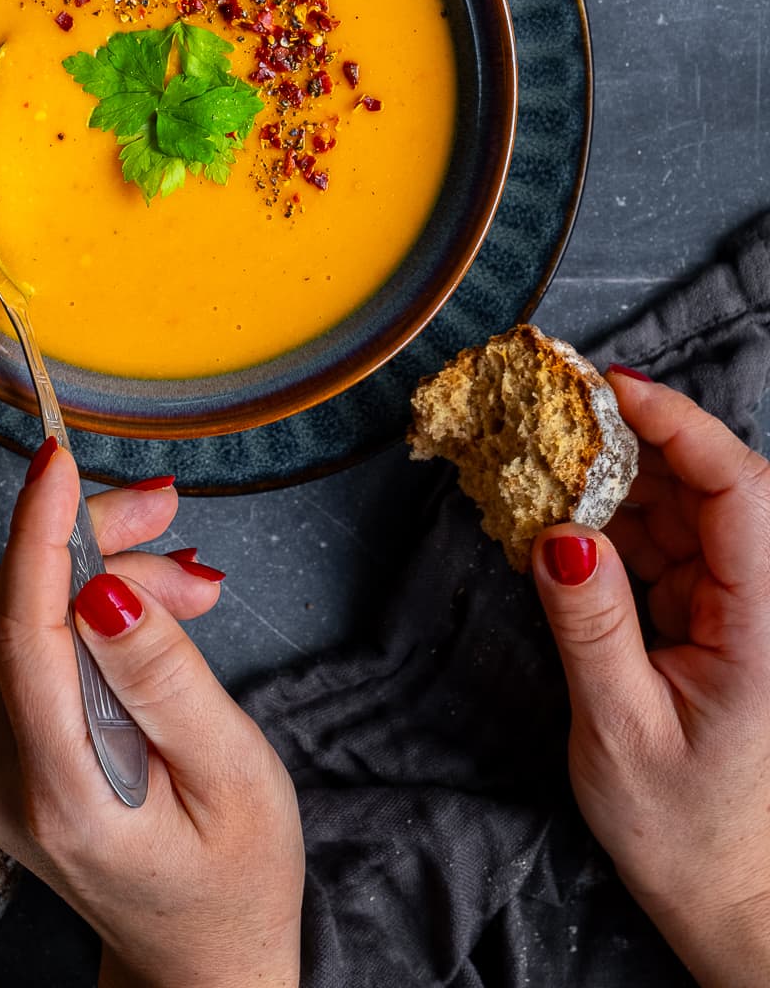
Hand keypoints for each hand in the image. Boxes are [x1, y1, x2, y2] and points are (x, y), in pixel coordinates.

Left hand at [0, 441, 303, 987]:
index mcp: (60, 790)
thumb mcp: (231, 776)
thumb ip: (165, 680)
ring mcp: (1, 771)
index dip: (37, 529)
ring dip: (102, 573)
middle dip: (89, 538)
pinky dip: (92, 612)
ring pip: (24, 623)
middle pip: (15, 609)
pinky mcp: (15, 758)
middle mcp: (7, 779)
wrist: (203, 966)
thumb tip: (105, 587)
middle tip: (175, 515)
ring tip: (196, 585)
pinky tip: (161, 612)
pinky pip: (35, 655)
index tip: (56, 458)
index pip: (21, 629)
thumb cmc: (235, 881)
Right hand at [533, 365, 769, 986]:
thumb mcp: (623, 733)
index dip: (679, 423)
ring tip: (542, 464)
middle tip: (552, 414)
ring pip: (681, 508)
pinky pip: (663, 545)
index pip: (740, 489)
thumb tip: (558, 532)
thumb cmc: (692, 836)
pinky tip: (559, 520)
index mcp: (769, 624)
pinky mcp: (714, 618)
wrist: (735, 904)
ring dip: (614, 481)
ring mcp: (741, 607)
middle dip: (631, 441)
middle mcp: (766, 603)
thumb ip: (592, 626)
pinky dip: (611, 525)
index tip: (612, 385)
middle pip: (709, 484)